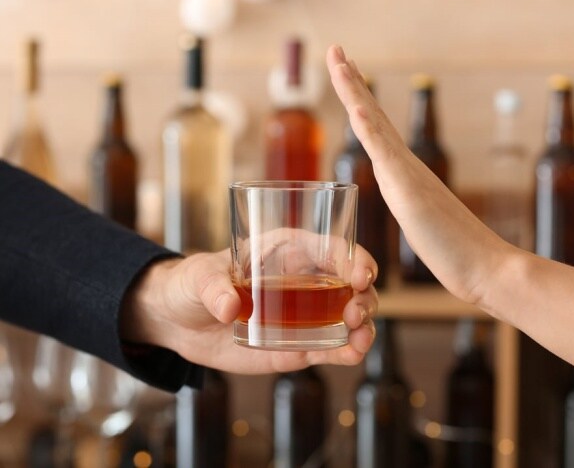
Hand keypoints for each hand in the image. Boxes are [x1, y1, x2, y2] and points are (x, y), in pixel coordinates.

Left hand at [121, 247, 377, 373]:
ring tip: (359, 340)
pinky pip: (330, 347)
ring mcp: (305, 315)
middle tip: (353, 314)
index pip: (331, 248)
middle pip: (352, 284)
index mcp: (288, 250)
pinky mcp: (298, 345)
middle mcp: (305, 281)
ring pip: (350, 316)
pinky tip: (352, 354)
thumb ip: (213, 288)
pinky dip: (347, 351)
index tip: (361, 276)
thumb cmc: (192, 283)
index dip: (354, 259)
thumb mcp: (199, 277)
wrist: (179, 321)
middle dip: (364, 297)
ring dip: (363, 326)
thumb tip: (229, 308)